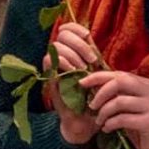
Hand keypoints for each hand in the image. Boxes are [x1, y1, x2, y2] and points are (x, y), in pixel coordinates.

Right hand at [42, 23, 100, 144]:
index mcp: (73, 52)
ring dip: (72, 54)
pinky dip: (62, 62)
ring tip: (83, 68)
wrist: (86, 120)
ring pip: (55, 45)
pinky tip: (74, 72)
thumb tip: (91, 37)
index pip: (67, 28)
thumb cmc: (95, 97)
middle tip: (91, 60)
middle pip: (61, 34)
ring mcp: (54, 67)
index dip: (75, 27)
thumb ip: (92, 55)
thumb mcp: (99, 73)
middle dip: (78, 44)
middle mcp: (61, 57)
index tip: (88, 37)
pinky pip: (48, 60)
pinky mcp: (50, 78)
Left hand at [80, 69, 148, 148]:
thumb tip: (90, 85)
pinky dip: (110, 124)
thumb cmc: (141, 126)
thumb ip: (117, 94)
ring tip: (99, 121)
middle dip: (100, 93)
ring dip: (104, 112)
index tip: (82, 83)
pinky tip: (107, 129)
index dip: (98, 77)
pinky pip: (123, 119)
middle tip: (91, 106)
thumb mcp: (129, 107)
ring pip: (119, 101)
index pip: (119, 74)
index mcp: (146, 84)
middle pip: (120, 82)